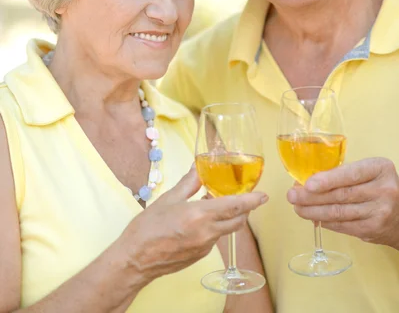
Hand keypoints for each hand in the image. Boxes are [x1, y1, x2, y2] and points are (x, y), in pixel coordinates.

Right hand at [120, 166, 267, 283]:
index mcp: (200, 215)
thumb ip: (189, 183)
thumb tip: (199, 168)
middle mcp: (207, 233)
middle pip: (238, 220)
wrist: (135, 260)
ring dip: (228, 217)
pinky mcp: (199, 256)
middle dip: (244, 209)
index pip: (235, 206)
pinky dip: (215, 227)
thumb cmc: (148, 228)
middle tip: (242, 196)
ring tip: (214, 204)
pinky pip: (214, 238)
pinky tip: (200, 220)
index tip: (264, 195)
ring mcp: (204, 247)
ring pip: (226, 230)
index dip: (252, 200)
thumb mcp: (168, 199)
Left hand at [287, 157, 398, 248]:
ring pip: (339, 213)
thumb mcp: (369, 172)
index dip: (327, 180)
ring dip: (314, 211)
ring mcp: (379, 212)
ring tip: (297, 208)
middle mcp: (383, 190)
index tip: (307, 184)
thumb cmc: (378, 186)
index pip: (350, 174)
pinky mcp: (373, 230)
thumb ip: (344, 173)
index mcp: (379, 169)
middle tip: (292, 196)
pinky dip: (326, 222)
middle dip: (312, 197)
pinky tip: (313, 217)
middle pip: (341, 195)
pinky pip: (343, 226)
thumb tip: (308, 180)